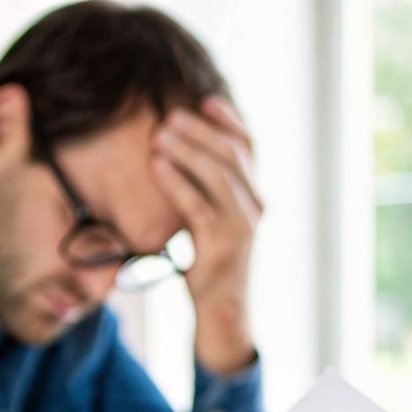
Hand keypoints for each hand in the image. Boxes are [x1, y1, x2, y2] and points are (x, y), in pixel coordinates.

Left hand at [151, 95, 261, 375]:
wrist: (223, 311)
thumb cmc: (211, 263)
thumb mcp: (213, 220)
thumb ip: (208, 190)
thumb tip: (184, 151)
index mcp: (254, 197)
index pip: (248, 147)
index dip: (228, 120)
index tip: (204, 100)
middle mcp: (254, 207)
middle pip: (231, 154)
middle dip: (199, 130)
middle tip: (170, 116)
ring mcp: (241, 226)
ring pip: (217, 174)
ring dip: (187, 149)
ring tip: (160, 134)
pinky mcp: (220, 245)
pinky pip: (197, 204)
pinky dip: (176, 181)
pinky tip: (157, 166)